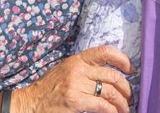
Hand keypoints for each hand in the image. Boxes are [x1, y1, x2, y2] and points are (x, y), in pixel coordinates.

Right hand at [14, 46, 133, 112]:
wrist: (29, 104)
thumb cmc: (48, 90)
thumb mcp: (65, 71)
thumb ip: (84, 70)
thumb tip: (108, 75)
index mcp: (77, 60)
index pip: (105, 52)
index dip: (122, 59)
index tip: (130, 69)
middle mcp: (78, 69)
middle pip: (113, 75)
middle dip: (126, 88)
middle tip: (129, 97)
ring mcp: (77, 85)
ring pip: (111, 92)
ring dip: (122, 103)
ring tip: (124, 109)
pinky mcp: (76, 101)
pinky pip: (103, 105)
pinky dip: (113, 111)